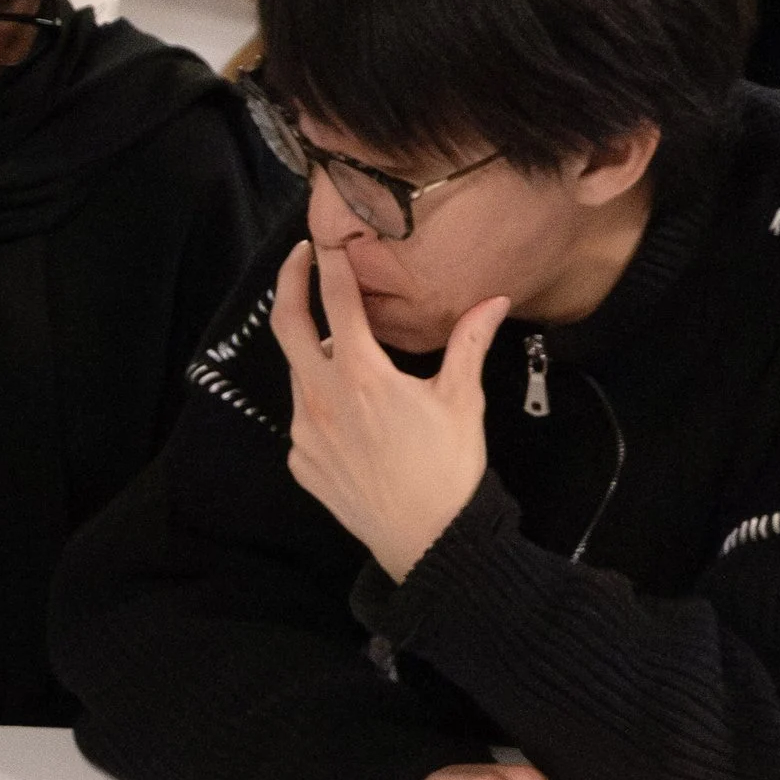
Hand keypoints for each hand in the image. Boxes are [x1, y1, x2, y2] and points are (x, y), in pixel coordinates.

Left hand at [272, 240, 501, 581]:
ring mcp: (303, 432)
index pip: (334, 301)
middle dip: (288, 284)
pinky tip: (354, 414)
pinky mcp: (300, 461)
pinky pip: (303, 418)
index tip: (322, 238)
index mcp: (360, 376)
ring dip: (315, 352)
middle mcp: (319, 399)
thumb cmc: (448, 468)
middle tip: (299, 259)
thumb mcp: (462, 399)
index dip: (328, 263)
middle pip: (286, 326)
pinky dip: (321, 402)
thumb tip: (494, 300)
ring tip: (346, 347)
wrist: (427, 541)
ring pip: (297, 374)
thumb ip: (468, 342)